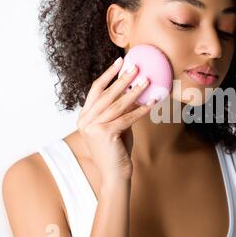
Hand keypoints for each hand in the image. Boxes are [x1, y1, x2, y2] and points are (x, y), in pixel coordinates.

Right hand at [77, 57, 155, 185]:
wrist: (114, 175)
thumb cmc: (117, 151)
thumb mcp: (117, 126)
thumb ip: (120, 110)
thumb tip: (134, 91)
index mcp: (84, 117)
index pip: (95, 90)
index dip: (108, 74)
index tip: (120, 61)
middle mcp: (85, 120)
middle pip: (106, 94)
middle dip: (122, 79)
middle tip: (136, 67)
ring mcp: (92, 126)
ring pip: (117, 104)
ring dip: (134, 91)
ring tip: (146, 81)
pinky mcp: (104, 133)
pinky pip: (126, 117)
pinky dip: (140, 110)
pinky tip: (151, 102)